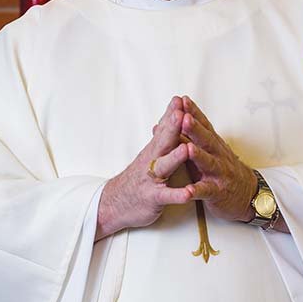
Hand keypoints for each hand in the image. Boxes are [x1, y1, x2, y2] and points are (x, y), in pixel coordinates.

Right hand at [96, 97, 192, 238]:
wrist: (114, 203)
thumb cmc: (138, 177)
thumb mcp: (150, 152)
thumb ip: (162, 134)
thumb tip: (172, 112)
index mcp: (154, 150)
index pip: (163, 128)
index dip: (171, 114)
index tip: (180, 99)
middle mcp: (152, 161)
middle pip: (163, 141)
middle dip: (172, 127)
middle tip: (181, 113)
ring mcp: (151, 179)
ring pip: (163, 166)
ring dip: (175, 157)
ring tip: (186, 149)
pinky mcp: (152, 198)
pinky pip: (165, 196)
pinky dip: (177, 195)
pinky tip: (188, 194)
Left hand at [180, 96, 256, 222]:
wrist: (246, 194)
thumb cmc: (219, 170)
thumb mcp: (205, 151)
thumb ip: (186, 138)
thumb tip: (164, 123)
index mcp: (212, 144)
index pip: (203, 125)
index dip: (193, 112)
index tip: (182, 100)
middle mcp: (217, 155)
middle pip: (206, 140)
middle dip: (195, 128)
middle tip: (184, 117)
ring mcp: (219, 174)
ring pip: (208, 163)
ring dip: (198, 155)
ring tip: (188, 148)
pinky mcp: (217, 193)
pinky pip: (206, 191)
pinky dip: (197, 191)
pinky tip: (188, 190)